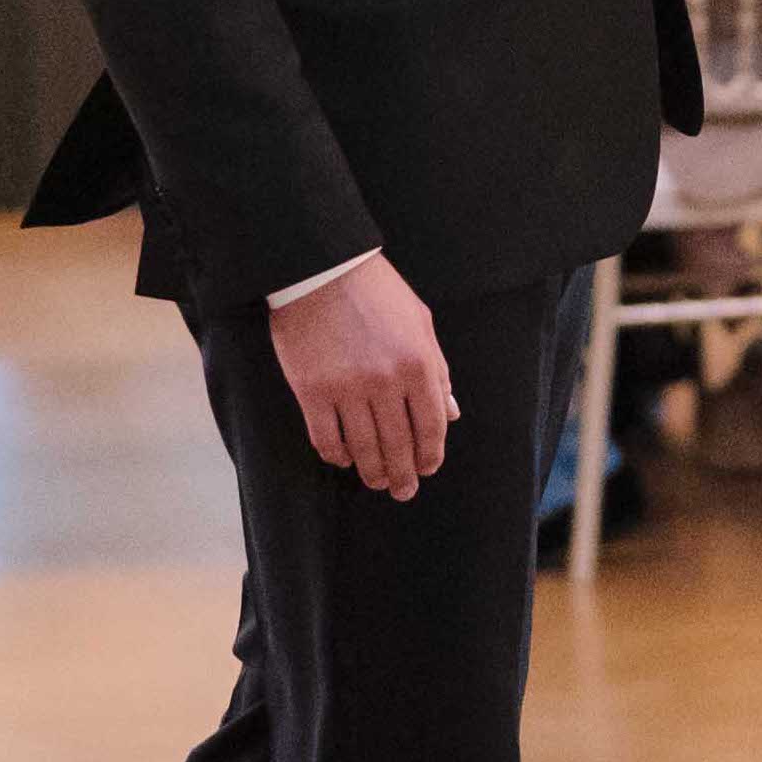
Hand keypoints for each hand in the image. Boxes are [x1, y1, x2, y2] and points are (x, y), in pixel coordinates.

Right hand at [269, 254, 456, 499]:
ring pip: (364, 448)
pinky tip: (344, 459)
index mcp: (418, 364)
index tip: (428, 468)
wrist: (322, 270)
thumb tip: (450, 413)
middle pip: (399, 445)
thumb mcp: (420, 323)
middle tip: (404, 491)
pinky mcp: (312, 391)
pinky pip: (326, 438)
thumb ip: (437, 370)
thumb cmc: (376, 293)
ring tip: (377, 482)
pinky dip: (337, 456)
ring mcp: (347, 389)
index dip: (431, 454)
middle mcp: (385, 382)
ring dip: (373, 472)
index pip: (432, 426)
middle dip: (404, 474)